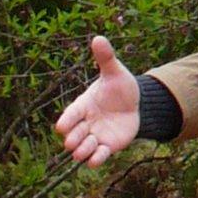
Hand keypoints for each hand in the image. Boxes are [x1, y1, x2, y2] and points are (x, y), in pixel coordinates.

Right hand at [54, 35, 140, 166]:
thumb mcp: (115, 72)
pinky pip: (98, 156)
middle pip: (73, 134)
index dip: (66, 120)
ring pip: (83, 148)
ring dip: (82, 151)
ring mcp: (95, 136)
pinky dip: (95, 160)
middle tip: (73, 142)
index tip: (61, 127)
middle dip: (72, 139)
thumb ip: (106, 58)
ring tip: (85, 150)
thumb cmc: (119, 87)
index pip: (71, 114)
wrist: (136, 103)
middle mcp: (86, 123)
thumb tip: (98, 38)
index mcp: (83, 105)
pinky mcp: (107, 147)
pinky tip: (96, 160)